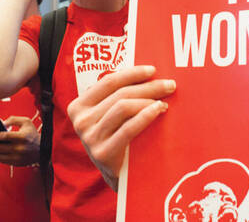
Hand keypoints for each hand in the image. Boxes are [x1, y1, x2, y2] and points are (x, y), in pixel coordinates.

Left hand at [0, 116, 40, 165]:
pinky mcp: (17, 163)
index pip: (4, 136)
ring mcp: (18, 157)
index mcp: (22, 137)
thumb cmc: (32, 134)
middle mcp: (20, 148)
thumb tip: (1, 123)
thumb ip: (13, 119)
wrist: (43, 149)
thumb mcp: (26, 122)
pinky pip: (2, 161)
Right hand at [67, 66, 175, 190]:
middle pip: (120, 94)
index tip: (152, 70)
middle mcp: (80, 121)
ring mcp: (89, 138)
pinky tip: (158, 110)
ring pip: (123, 107)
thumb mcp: (110, 117)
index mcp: (79, 106)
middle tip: (169, 85)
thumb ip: (117, 97)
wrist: (117, 177)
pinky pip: (128, 128)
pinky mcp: (102, 153)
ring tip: (165, 101)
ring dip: (149, 100)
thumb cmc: (118, 140)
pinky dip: (145, 115)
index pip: (108, 82)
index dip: (132, 73)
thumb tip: (147, 74)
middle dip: (148, 86)